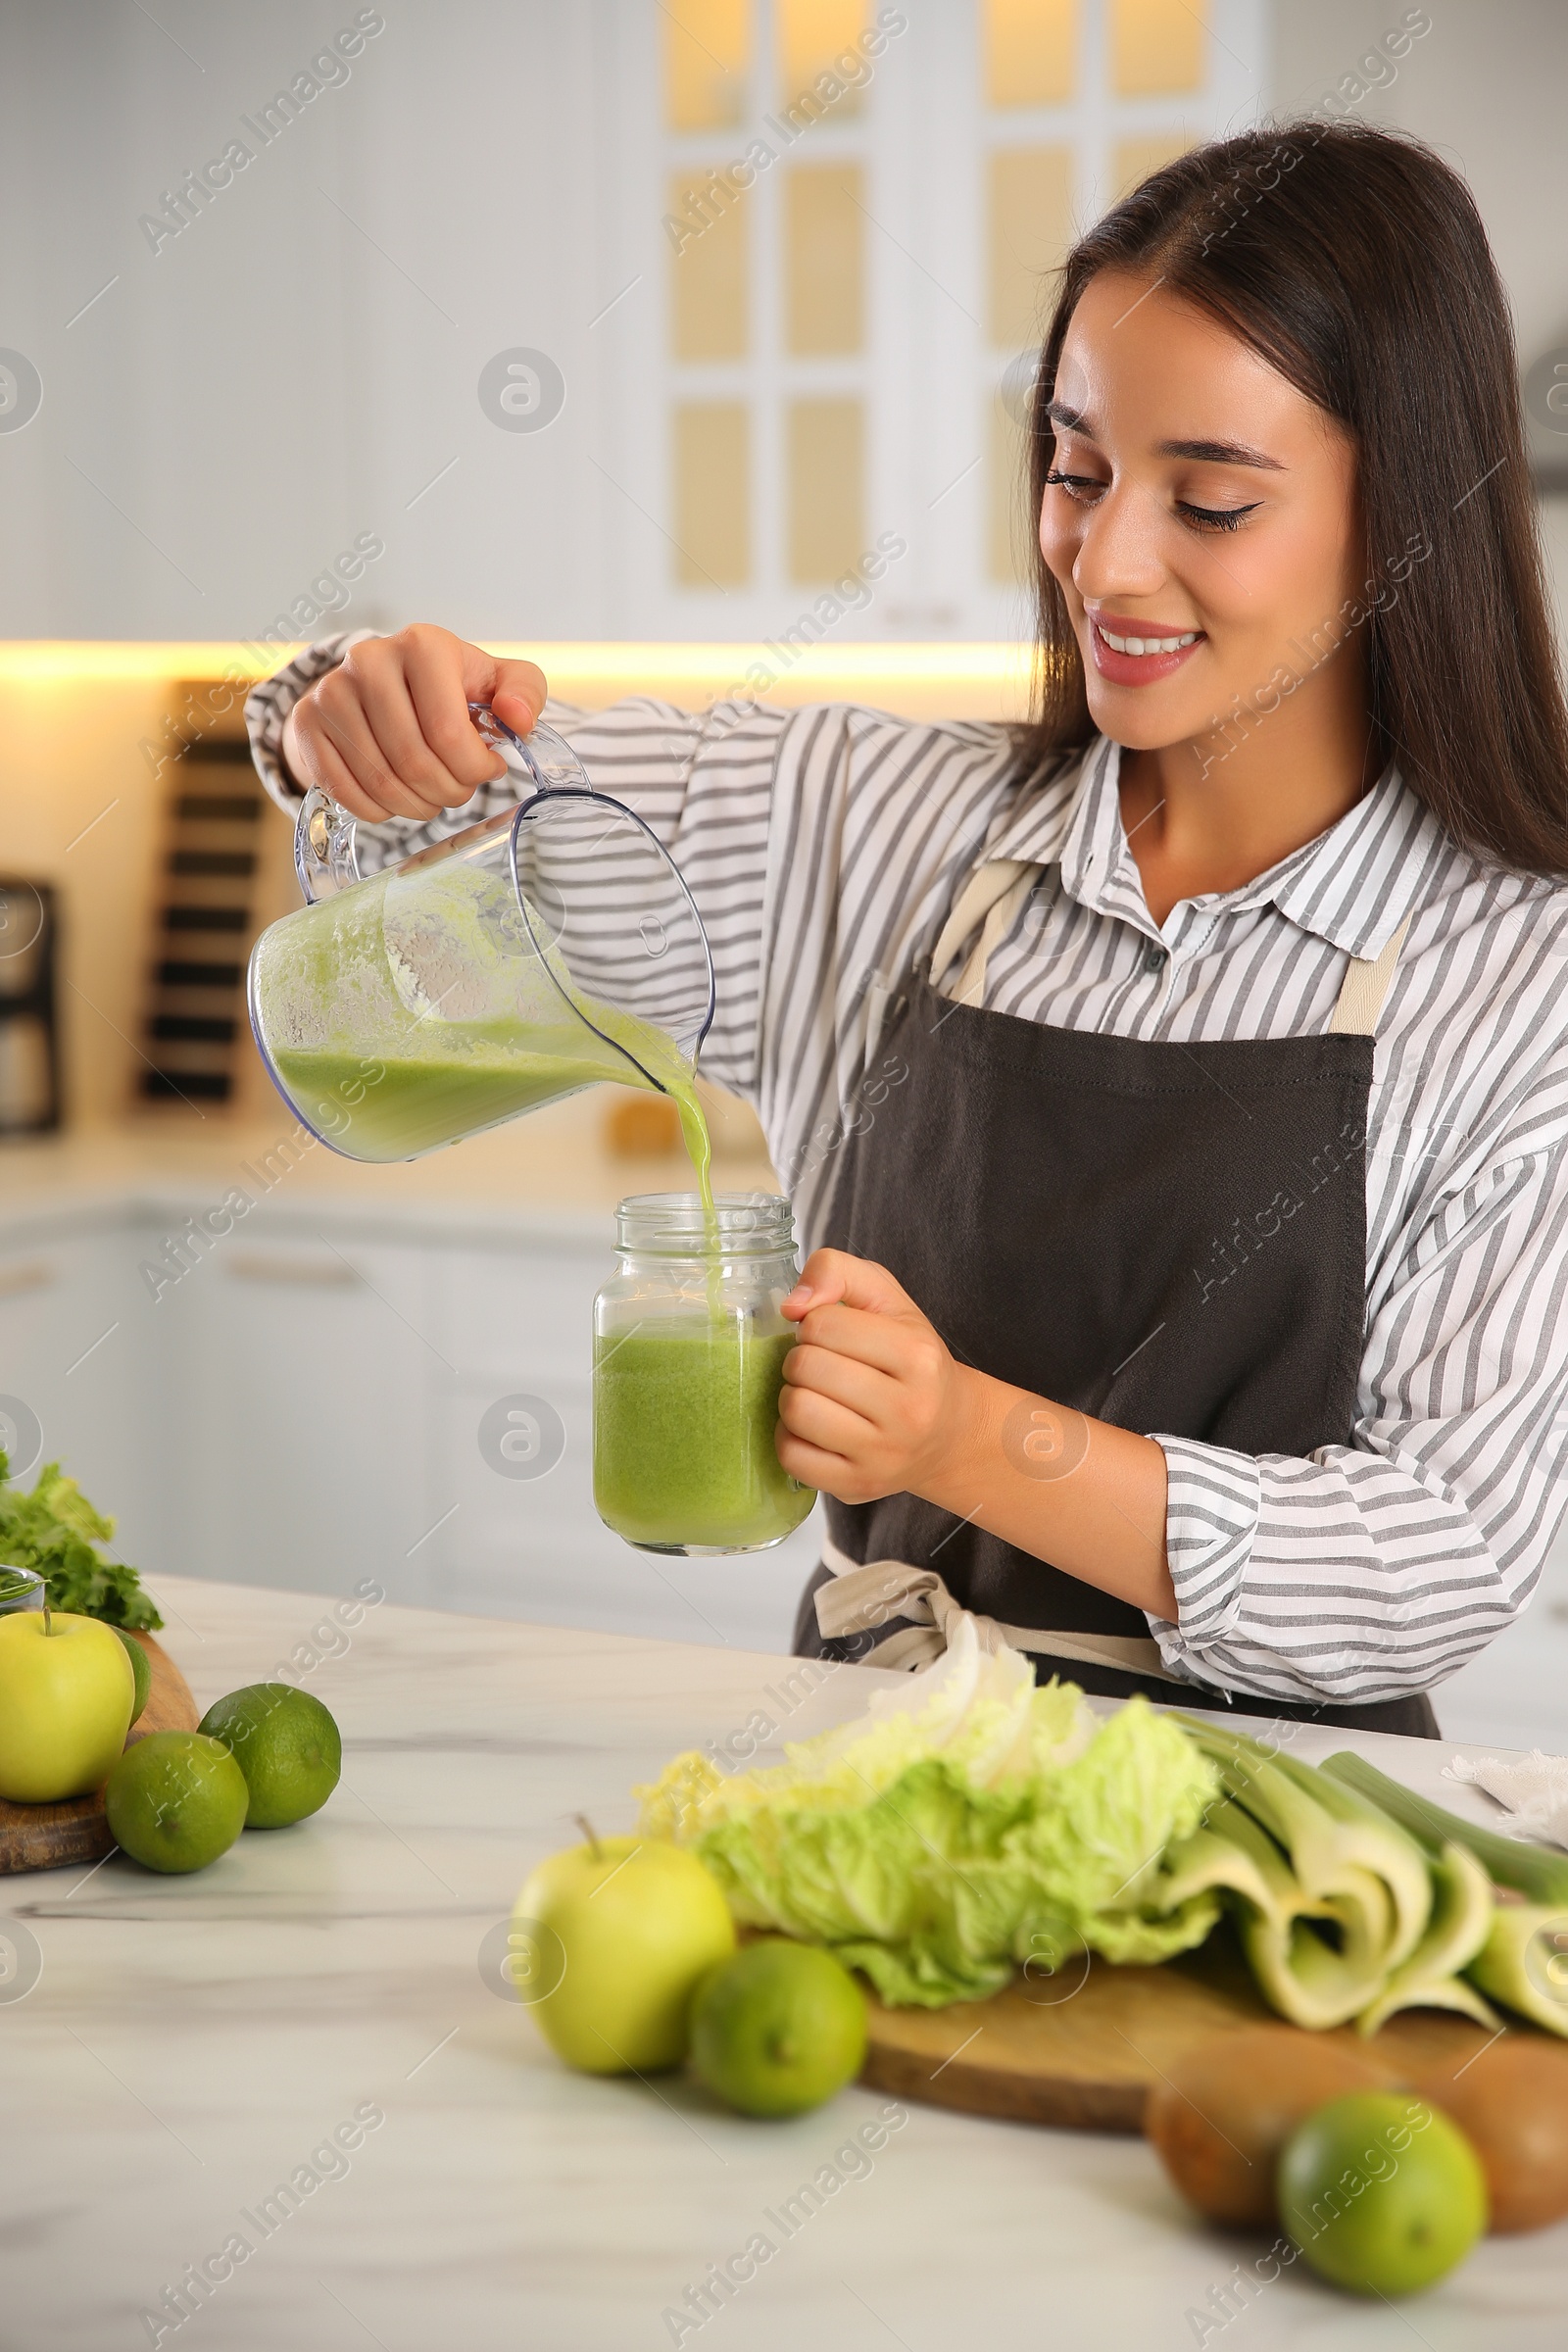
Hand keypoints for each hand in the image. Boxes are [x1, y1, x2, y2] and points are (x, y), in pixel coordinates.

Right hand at [281, 622, 547, 821]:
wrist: (376, 684)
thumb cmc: (446, 688)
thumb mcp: (495, 680)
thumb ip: (523, 693)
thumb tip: (518, 719)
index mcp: (423, 645)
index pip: (449, 734)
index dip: (473, 769)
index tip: (486, 770)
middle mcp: (370, 660)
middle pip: (414, 763)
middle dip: (447, 792)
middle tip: (458, 792)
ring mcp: (331, 690)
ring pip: (381, 783)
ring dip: (416, 806)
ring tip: (431, 796)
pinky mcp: (308, 722)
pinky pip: (347, 791)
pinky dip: (378, 810)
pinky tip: (396, 799)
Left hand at [776, 1250, 977, 1504]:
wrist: (948, 1433)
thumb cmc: (910, 1360)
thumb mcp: (887, 1300)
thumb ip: (837, 1271)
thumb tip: (791, 1304)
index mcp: (917, 1356)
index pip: (823, 1324)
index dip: (814, 1324)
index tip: (831, 1335)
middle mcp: (908, 1410)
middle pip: (805, 1368)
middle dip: (801, 1359)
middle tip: (820, 1366)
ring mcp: (884, 1455)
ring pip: (797, 1411)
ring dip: (793, 1396)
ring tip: (816, 1394)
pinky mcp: (859, 1486)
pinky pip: (792, 1456)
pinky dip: (790, 1437)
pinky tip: (813, 1428)